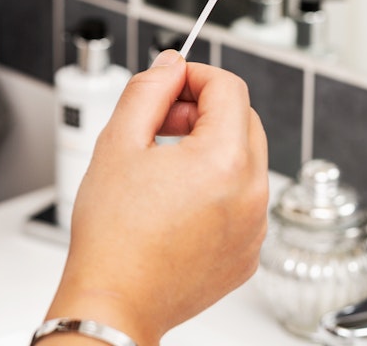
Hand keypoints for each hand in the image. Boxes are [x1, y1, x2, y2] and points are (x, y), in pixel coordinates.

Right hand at [43, 50, 268, 345]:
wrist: (114, 301)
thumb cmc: (112, 232)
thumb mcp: (118, 140)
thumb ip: (148, 89)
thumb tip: (170, 64)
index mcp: (225, 161)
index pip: (229, 88)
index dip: (194, 74)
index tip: (169, 84)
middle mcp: (252, 195)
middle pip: (243, 119)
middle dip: (202, 108)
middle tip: (160, 123)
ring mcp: (253, 227)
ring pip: (244, 158)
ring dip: (209, 144)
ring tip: (162, 162)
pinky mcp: (246, 252)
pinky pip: (243, 197)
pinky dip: (216, 183)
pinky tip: (173, 197)